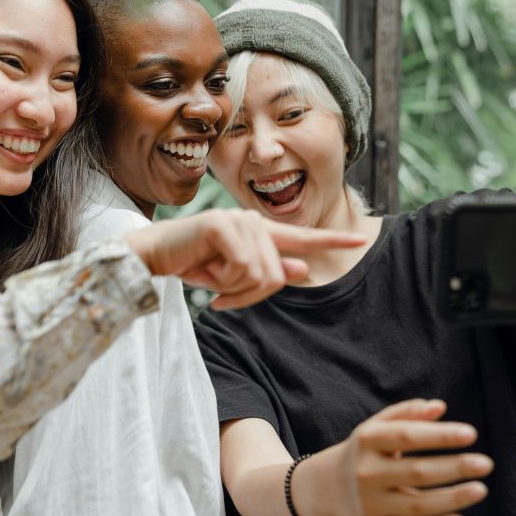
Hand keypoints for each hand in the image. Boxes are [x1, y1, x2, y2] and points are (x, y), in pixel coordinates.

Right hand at [123, 208, 365, 309]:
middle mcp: (254, 221)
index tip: (360, 239)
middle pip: (277, 276)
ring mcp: (239, 220)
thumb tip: (304, 270)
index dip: (333, 239)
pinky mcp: (222, 225)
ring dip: (233, 288)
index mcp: (260, 232)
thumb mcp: (233, 275)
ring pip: (260, 274)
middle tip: (222, 294)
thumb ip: (268, 271)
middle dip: (249, 295)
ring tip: (212, 277)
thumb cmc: (192, 262)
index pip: (303, 237)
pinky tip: (205, 271)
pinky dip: (222, 280)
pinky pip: (241, 268)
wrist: (154, 255)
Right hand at [322, 399, 490, 515]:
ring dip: (453, 498)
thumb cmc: (362, 452)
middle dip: (454, 467)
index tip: (471, 434)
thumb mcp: (375, 427)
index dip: (440, 435)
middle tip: (486, 463)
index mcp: (367, 441)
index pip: (407, 436)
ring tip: (481, 488)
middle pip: (416, 471)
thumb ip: (406, 414)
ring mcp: (372, 503)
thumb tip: (439, 406)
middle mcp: (367, 472)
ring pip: (418, 504)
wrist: (325, 489)